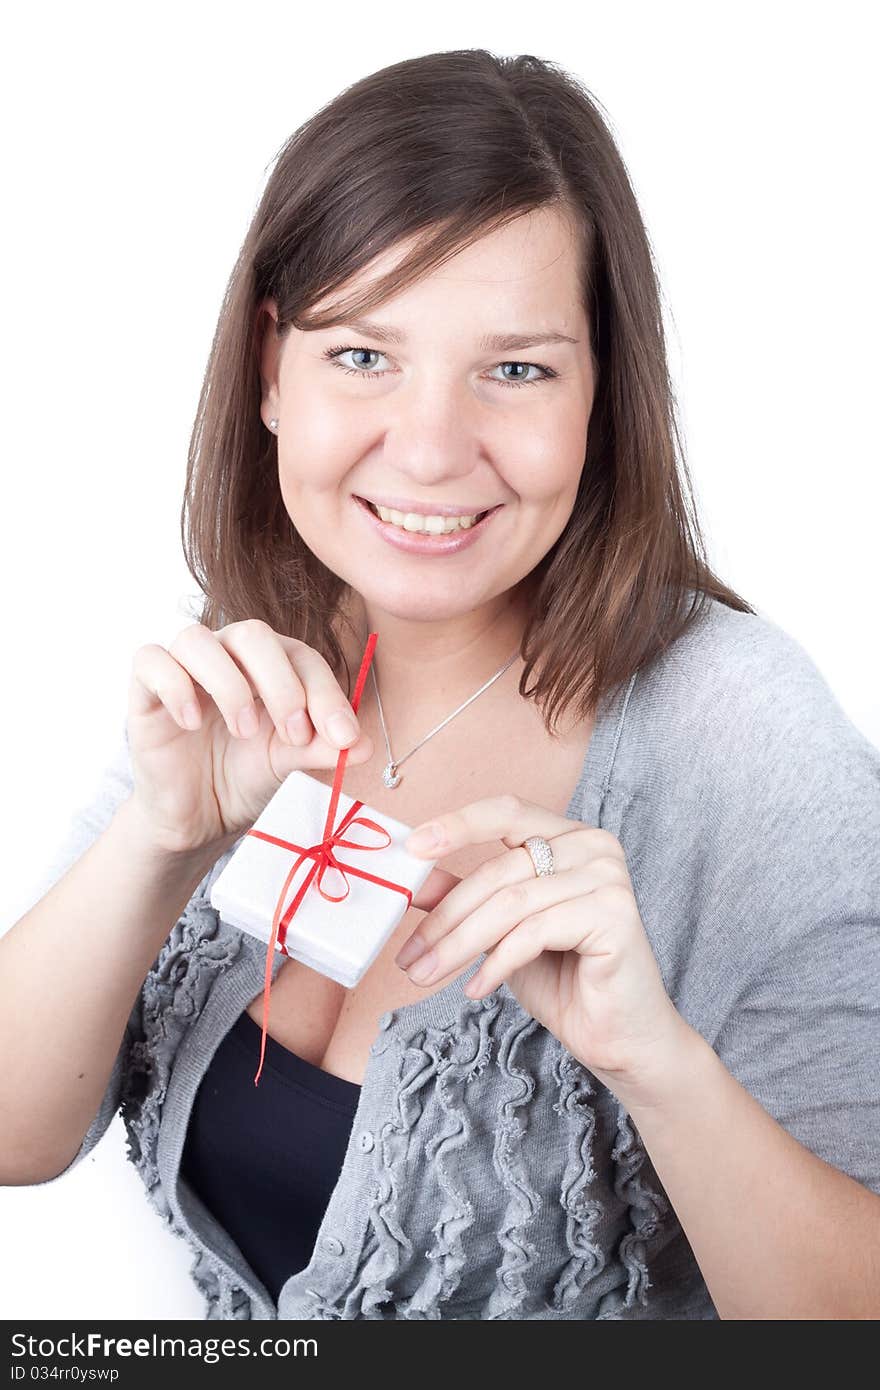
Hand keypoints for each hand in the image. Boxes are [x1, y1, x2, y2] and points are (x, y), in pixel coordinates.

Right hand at [125, 619, 373, 854]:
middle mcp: (227, 655)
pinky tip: (192, 722)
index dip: (325, 693)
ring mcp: (183, 668)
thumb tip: (365, 745)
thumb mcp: (289, 764)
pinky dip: (174, 685)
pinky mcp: (144, 690)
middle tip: (294, 733)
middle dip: (281, 683)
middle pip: (252, 634)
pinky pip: (151, 660)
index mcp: (269, 665)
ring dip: (229, 683)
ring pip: (198, 640)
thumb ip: (322, 749)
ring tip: (244, 730)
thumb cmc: (245, 777)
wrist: (197, 816)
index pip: (301, 657)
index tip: (344, 738)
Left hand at [397, 794, 689, 1100]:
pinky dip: (496, 963)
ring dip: (459, 945)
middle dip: (445, 917)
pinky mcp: (614, 913)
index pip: (505, 812)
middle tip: (408, 957)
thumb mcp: (500, 931)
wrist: (619, 1037)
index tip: (411, 846)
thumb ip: (465, 898)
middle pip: (499, 869)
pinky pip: (534, 932)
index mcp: (568, 835)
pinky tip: (477, 988)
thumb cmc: (564, 980)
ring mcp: (608, 875)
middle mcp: (593, 845)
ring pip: (510, 903)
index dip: (456, 824)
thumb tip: (414, 879)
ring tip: (427, 975)